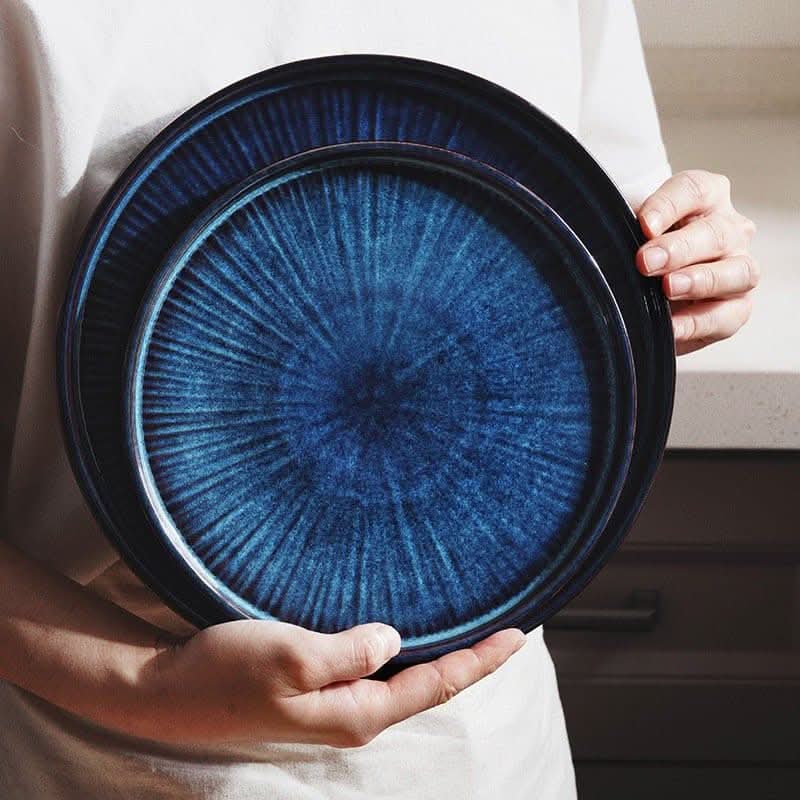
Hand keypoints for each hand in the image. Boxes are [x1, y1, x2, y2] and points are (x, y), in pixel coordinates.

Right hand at [0, 541, 524, 747]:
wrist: (164, 691)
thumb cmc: (221, 673)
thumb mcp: (289, 657)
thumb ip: (349, 652)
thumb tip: (395, 639)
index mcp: (355, 712)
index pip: (436, 684)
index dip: (481, 659)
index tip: (519, 632)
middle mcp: (351, 713)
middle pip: (428, 685)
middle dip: (470, 658)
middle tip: (506, 624)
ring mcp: (331, 703)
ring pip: (402, 678)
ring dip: (438, 653)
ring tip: (469, 625)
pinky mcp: (313, 688)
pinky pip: (373, 669)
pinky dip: (401, 650)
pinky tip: (404, 631)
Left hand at [636, 169, 758, 354]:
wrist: (644, 295)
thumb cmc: (638, 255)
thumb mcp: (627, 235)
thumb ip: (622, 232)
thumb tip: (601, 240)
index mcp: (704, 199)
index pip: (693, 190)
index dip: (669, 206)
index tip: (643, 224)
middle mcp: (728, 230)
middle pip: (715, 232)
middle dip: (679, 248)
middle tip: (646, 262)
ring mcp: (738, 269)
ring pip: (738, 272)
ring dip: (700, 280)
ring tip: (668, 288)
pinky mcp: (736, 308)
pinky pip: (726, 317)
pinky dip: (698, 323)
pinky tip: (672, 327)